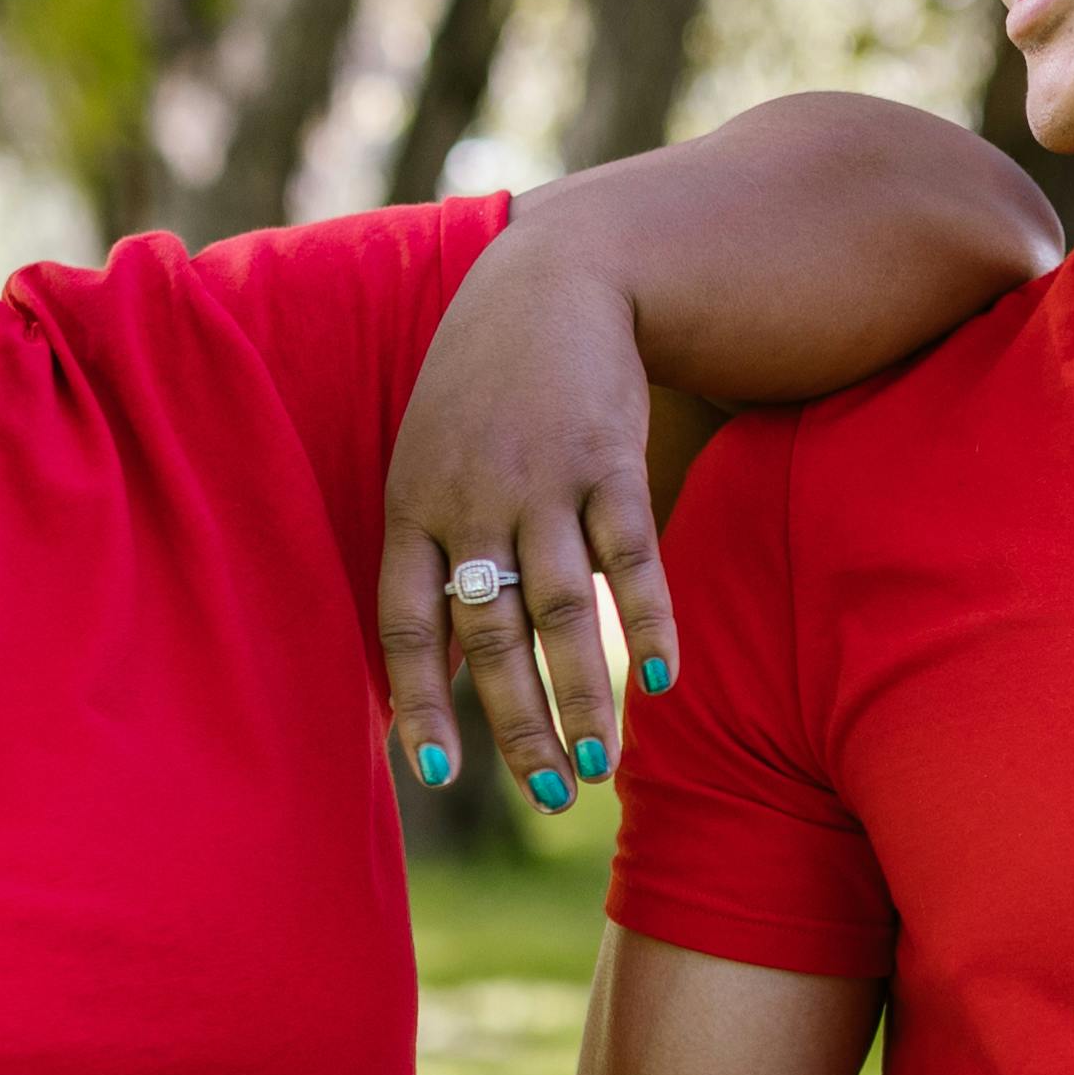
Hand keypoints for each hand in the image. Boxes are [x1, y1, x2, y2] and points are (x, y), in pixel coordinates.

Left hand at [374, 222, 682, 814]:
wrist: (554, 280)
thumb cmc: (486, 390)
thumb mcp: (431, 459)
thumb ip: (433, 554)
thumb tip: (433, 665)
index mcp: (414, 509)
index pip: (409, 626)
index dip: (421, 701)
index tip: (437, 772)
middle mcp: (470, 502)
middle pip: (491, 636)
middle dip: (519, 725)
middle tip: (550, 795)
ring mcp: (540, 481)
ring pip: (559, 611)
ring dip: (583, 697)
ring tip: (604, 769)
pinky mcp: (608, 459)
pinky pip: (628, 557)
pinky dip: (648, 621)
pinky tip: (664, 679)